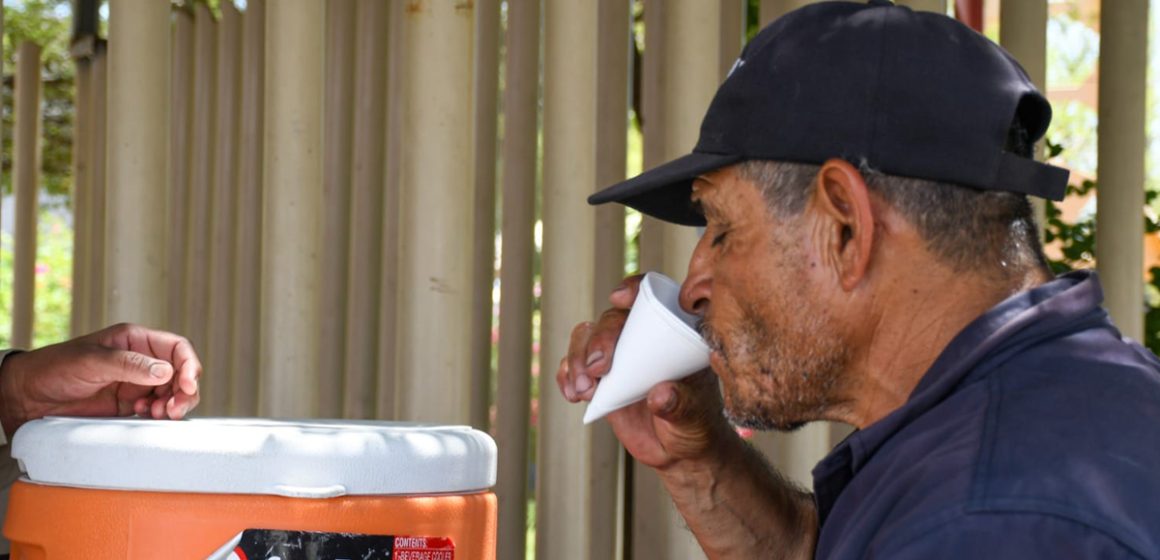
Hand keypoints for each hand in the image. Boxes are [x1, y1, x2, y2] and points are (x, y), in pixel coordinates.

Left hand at [0, 323, 201, 436]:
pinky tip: (146, 416)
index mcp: (134, 340)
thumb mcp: (91, 360)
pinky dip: (159, 415)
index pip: (176, 348)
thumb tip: (166, 371)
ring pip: (172, 393)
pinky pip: (157, 409)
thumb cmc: (53, 368)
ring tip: (160, 414)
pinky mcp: (128, 404)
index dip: (189, 365)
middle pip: (180, 373)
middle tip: (174, 408)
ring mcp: (136, 383)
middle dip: (184, 391)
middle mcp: (140, 361)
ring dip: (173, 405)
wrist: (27, 396)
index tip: (188, 384)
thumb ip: (129, 364)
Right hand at [556, 274, 735, 471]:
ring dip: (578, 357)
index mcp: (672, 333)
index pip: (653, 298)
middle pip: (612, 319)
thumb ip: (681, 406)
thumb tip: (660, 395)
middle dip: (600, 339)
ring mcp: (618, 356)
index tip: (619, 299)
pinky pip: (574, 365)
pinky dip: (567, 375)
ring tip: (584, 390)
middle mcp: (641, 337)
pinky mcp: (599, 377)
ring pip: (587, 337)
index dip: (634, 290)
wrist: (678, 454)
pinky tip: (573, 394)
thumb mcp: (694, 417)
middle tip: (599, 369)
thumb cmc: (696, 426)